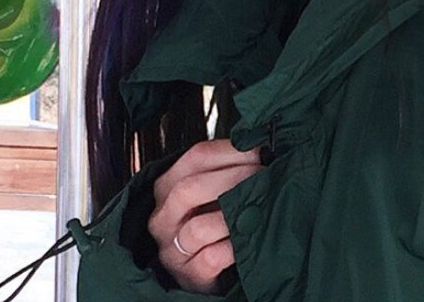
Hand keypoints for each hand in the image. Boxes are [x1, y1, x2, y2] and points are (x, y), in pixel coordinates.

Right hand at [148, 139, 263, 293]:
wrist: (199, 268)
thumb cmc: (206, 219)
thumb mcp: (206, 191)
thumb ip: (222, 169)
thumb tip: (259, 148)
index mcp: (166, 185)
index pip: (195, 157)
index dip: (230, 151)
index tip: (258, 151)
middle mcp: (162, 216)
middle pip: (189, 188)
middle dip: (232, 178)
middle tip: (261, 176)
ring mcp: (172, 249)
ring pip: (199, 227)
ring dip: (233, 214)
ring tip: (258, 206)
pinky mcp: (189, 275)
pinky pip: (212, 258)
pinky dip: (234, 246)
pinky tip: (250, 236)